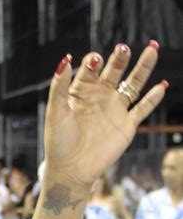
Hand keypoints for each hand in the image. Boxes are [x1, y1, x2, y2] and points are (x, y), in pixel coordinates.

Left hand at [44, 43, 166, 194]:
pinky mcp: (127, 125)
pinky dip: (153, 98)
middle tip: (123, 48)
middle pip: (114, 71)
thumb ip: (59, 87)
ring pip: (133, 84)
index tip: (95, 60)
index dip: (93, 61)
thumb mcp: (55, 112)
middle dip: (120, 58)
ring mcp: (115, 110)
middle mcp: (100, 97)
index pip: (91, 69)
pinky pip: (143, 108)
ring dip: (143, 67)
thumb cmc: (58, 142)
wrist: (71, 170)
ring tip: (153, 48)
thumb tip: (65, 59)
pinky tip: (162, 85)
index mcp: (81, 92)